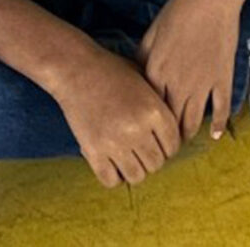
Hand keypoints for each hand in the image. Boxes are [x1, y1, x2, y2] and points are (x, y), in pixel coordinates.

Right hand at [53, 45, 181, 186]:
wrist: (74, 68)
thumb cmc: (111, 71)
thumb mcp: (145, 81)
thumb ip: (161, 107)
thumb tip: (174, 135)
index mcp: (154, 110)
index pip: (173, 146)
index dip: (167, 147)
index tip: (157, 143)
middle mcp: (137, 129)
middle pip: (157, 163)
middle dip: (151, 158)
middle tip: (140, 149)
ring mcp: (115, 142)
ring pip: (137, 176)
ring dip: (134, 169)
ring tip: (126, 157)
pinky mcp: (93, 151)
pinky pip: (111, 180)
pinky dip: (114, 176)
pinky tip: (111, 162)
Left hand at [138, 0, 244, 141]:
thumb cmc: (179, 10)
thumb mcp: (152, 32)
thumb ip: (142, 57)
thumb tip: (136, 75)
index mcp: (156, 72)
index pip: (148, 108)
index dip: (146, 123)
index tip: (144, 132)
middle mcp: (177, 84)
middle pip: (169, 120)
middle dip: (165, 137)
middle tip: (162, 146)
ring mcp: (202, 84)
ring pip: (192, 120)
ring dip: (187, 134)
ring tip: (183, 143)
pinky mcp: (222, 79)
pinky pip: (220, 108)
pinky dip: (218, 124)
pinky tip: (214, 135)